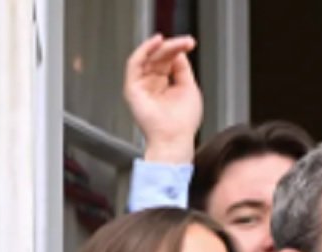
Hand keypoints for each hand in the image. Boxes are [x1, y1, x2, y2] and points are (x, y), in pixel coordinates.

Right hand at [124, 34, 202, 162]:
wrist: (174, 139)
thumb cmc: (183, 123)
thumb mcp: (188, 88)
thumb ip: (182, 68)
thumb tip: (178, 51)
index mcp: (164, 85)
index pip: (168, 60)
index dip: (178, 49)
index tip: (189, 43)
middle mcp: (151, 83)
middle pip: (158, 57)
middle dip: (172, 46)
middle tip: (185, 42)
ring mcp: (141, 85)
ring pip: (147, 57)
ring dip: (160, 47)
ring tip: (173, 42)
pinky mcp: (132, 88)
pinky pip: (134, 63)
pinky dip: (144, 50)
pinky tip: (156, 43)